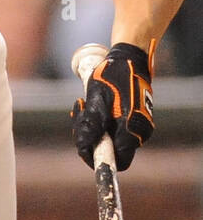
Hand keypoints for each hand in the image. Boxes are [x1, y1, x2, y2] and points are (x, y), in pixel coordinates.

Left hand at [71, 42, 153, 170]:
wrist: (129, 59)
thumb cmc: (112, 75)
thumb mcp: (97, 97)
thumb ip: (91, 123)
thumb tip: (84, 145)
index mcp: (132, 129)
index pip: (117, 160)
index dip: (98, 158)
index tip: (83, 145)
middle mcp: (139, 132)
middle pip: (112, 150)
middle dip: (91, 137)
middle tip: (80, 114)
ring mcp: (138, 126)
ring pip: (111, 139)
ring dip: (93, 128)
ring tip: (83, 105)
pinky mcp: (134, 120)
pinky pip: (115, 129)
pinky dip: (100, 122)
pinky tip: (90, 105)